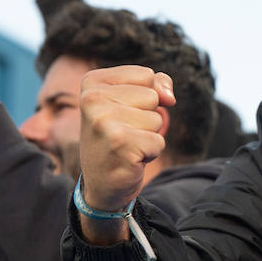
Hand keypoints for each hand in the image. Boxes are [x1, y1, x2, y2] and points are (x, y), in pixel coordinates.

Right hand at [79, 65, 174, 220]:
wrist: (102, 184)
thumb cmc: (118, 137)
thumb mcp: (132, 102)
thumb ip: (156, 85)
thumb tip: (169, 97)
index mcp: (92, 82)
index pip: (146, 75)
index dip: (143, 98)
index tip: (121, 114)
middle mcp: (92, 99)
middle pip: (152, 96)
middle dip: (146, 118)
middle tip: (124, 133)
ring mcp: (103, 122)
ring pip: (156, 119)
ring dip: (148, 135)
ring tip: (126, 145)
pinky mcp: (119, 144)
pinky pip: (158, 141)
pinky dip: (150, 152)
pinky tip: (130, 159)